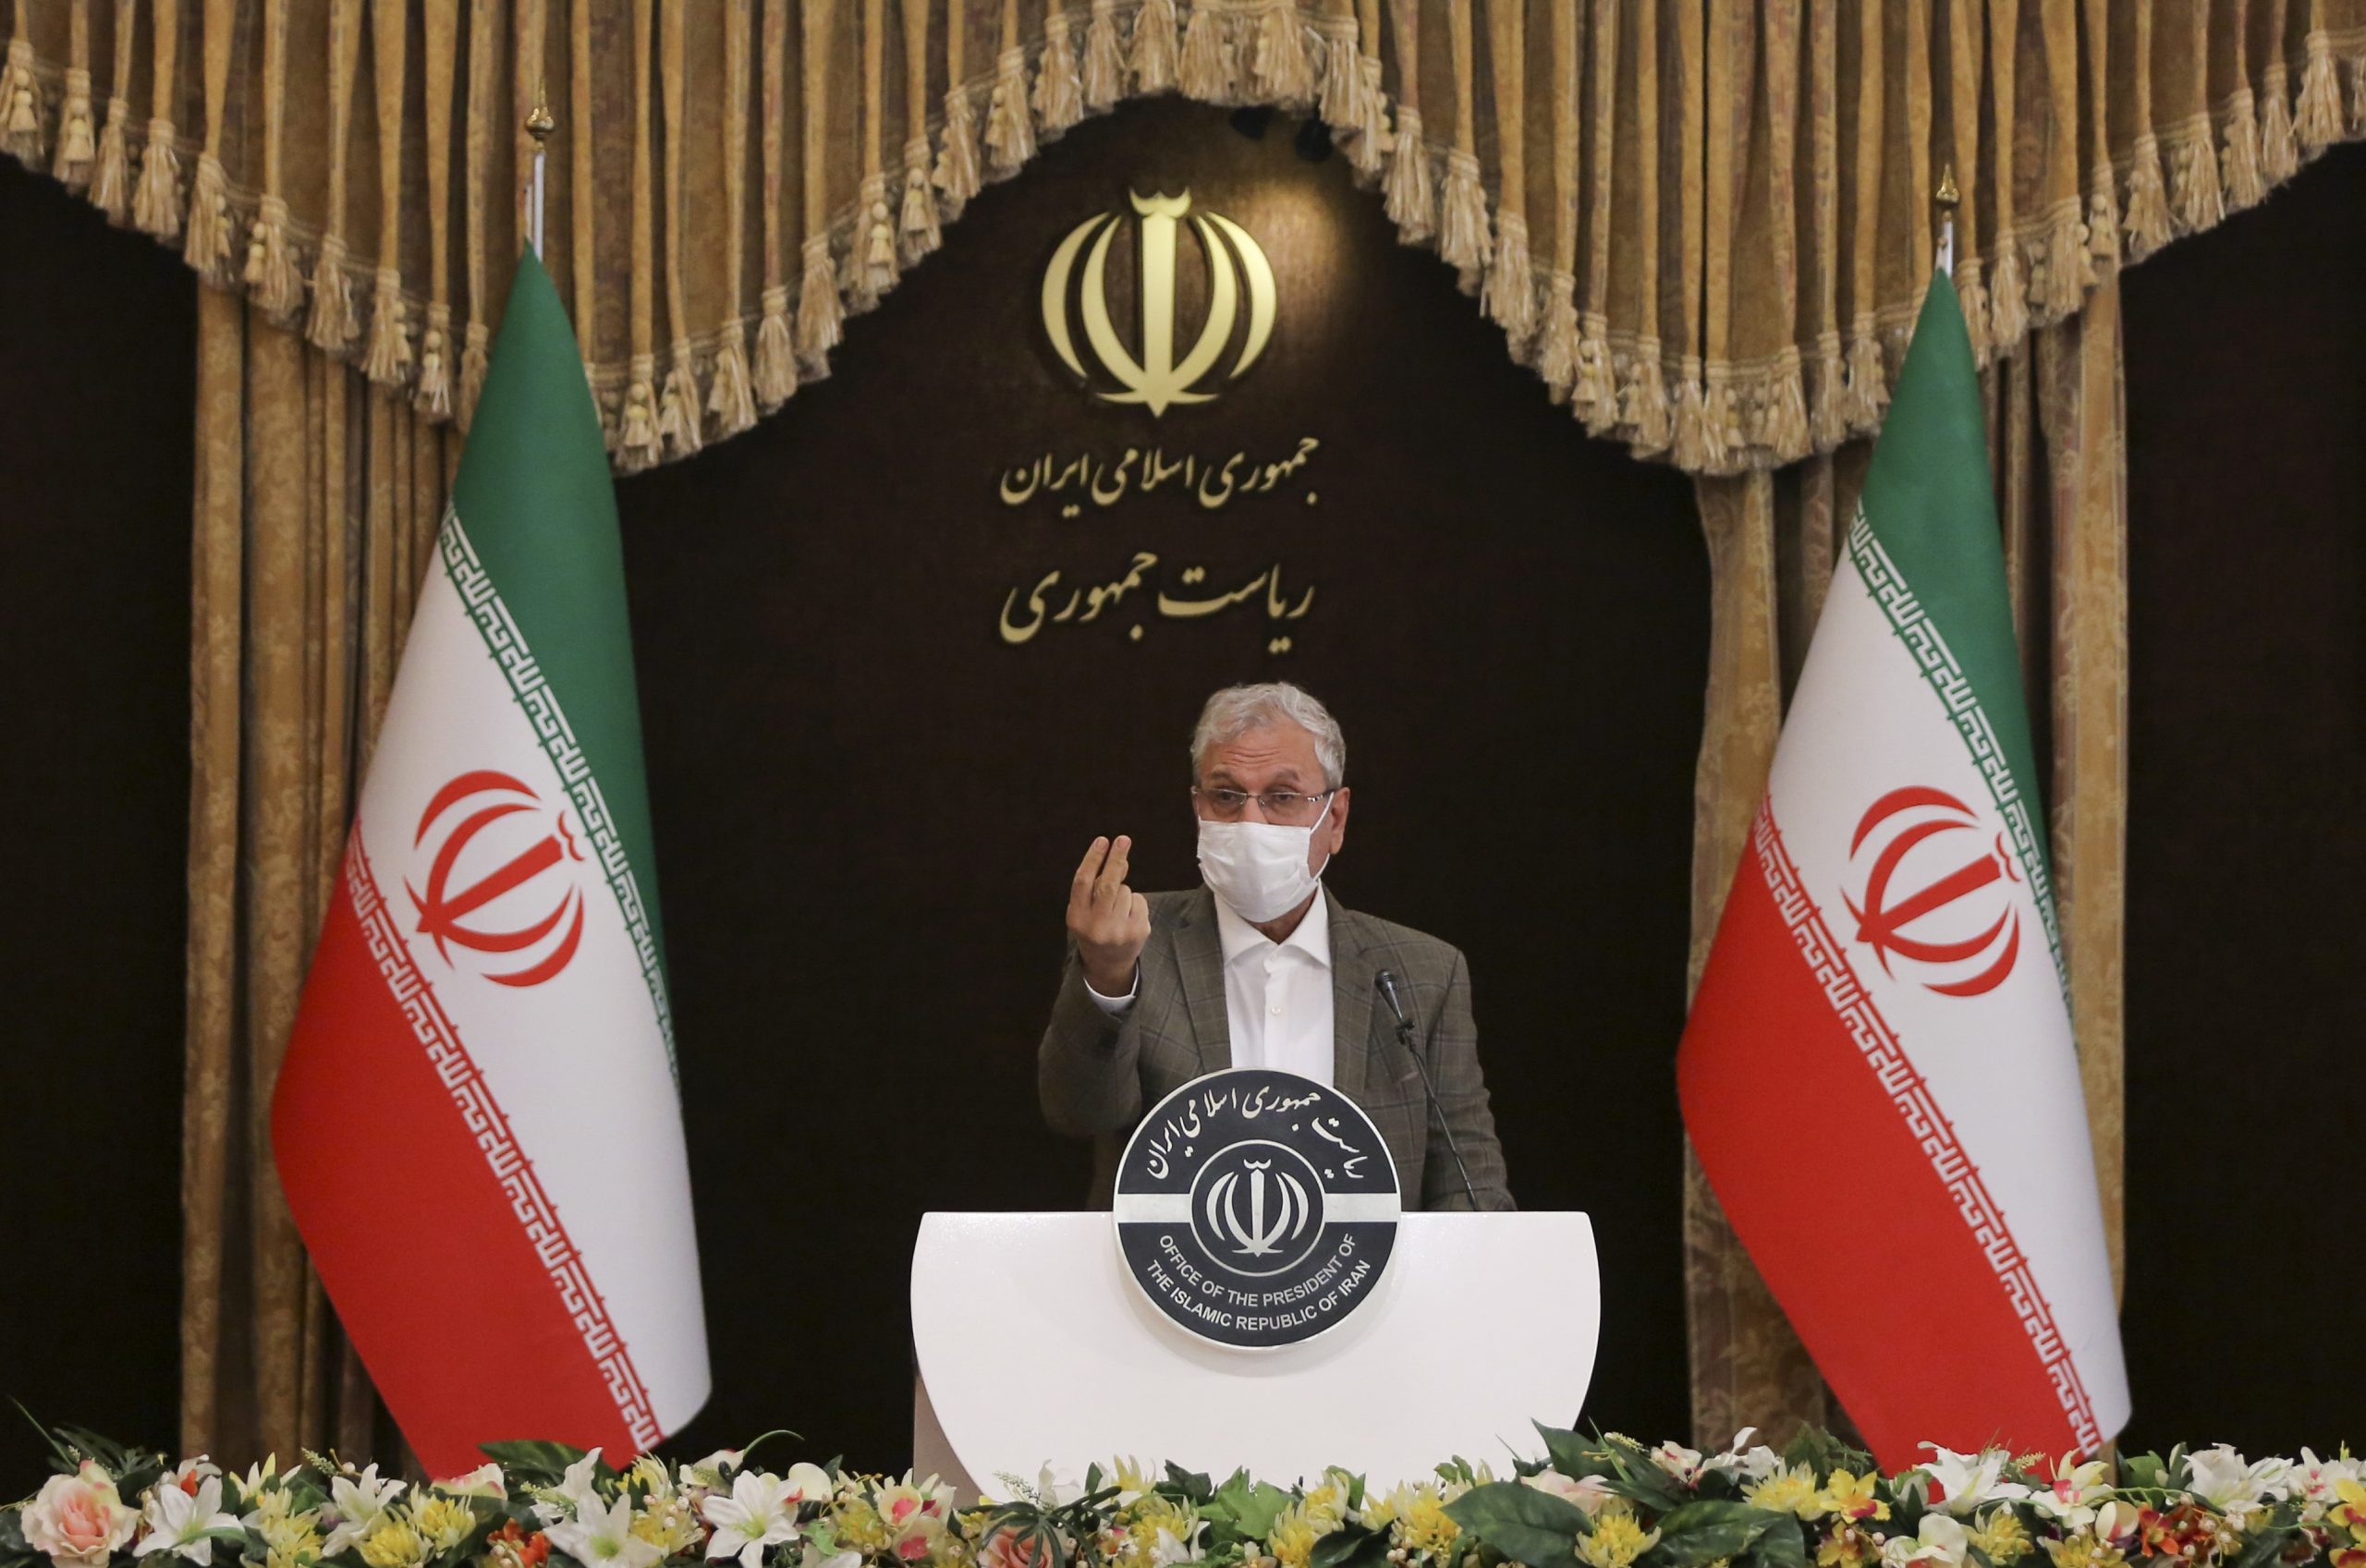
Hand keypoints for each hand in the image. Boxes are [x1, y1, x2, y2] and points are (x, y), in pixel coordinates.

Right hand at [1068, 835, 1150, 997]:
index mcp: (1077, 918)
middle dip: (1116, 859)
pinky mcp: (1138, 932)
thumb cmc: (1093, 928)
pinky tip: (1128, 916)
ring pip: (1125, 891)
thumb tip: (1121, 859)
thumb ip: (1097, 885)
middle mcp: (1096, 926)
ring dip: (1123, 891)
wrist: (1107, 965)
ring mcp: (1119, 931)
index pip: (1083, 883)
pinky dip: (1135, 902)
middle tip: (1123, 840)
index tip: (1102, 840)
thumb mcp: (1086, 909)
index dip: (1093, 859)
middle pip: (1108, 884)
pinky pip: (1139, 901)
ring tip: (1116, 909)